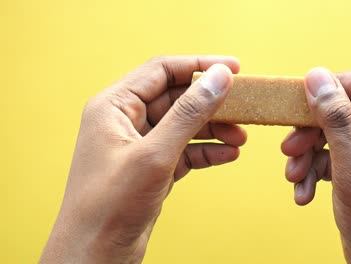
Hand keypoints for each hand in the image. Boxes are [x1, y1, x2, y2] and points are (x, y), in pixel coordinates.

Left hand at [40, 55, 246, 262]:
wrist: (96, 255)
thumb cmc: (109, 205)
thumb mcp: (154, 153)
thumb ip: (189, 113)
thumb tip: (218, 78)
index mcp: (114, 106)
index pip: (162, 71)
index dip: (199, 65)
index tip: (234, 67)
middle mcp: (126, 121)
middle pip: (177, 98)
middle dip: (211, 103)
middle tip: (243, 105)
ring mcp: (139, 146)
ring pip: (184, 125)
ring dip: (213, 129)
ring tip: (240, 136)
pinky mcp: (152, 168)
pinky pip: (185, 150)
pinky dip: (206, 152)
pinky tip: (228, 154)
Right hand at [281, 68, 350, 262]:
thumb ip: (336, 120)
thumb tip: (318, 77)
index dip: (334, 88)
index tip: (302, 101)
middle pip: (347, 111)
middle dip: (313, 131)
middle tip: (289, 148)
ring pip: (335, 134)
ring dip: (309, 154)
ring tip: (294, 176)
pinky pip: (334, 156)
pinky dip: (315, 170)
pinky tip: (304, 192)